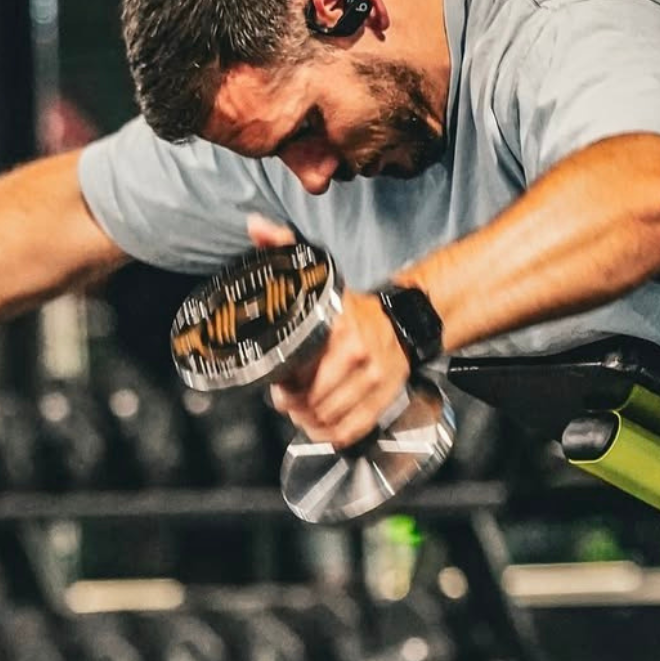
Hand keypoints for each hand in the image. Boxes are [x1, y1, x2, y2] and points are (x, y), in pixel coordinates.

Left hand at [246, 218, 411, 447]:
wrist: (405, 320)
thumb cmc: (353, 307)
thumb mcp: (320, 274)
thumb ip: (284, 248)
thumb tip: (254, 225)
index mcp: (336, 327)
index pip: (296, 370)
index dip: (279, 384)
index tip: (275, 380)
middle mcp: (357, 354)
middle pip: (309, 400)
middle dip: (290, 404)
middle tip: (285, 397)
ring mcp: (373, 379)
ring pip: (327, 418)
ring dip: (307, 421)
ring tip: (301, 411)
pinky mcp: (385, 399)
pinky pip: (350, 431)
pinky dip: (330, 435)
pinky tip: (321, 425)